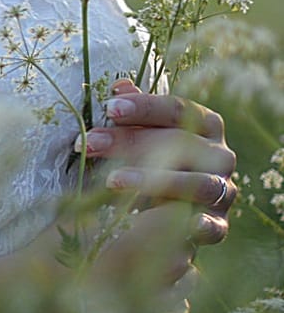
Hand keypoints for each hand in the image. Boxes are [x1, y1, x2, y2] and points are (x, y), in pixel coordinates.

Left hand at [81, 78, 236, 243]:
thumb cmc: (157, 158)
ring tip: (112, 181)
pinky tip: (185, 222)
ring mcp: (222, 191)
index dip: (144, 107)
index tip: (110, 108)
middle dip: (132, 142)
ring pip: (198, 183)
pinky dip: (203, 225)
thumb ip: (137, 112)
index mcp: (206, 125)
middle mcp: (220, 155)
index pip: (179, 110)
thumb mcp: (145, 133)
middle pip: (181, 143)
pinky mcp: (219, 224)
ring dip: (154, 181)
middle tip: (90, 143)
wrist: (175, 207)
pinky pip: (216, 226)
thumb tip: (120, 87)